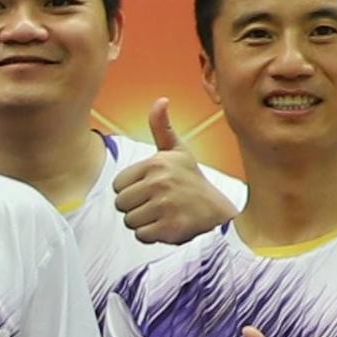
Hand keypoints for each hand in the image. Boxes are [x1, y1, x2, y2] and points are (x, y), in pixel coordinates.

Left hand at [112, 101, 230, 247]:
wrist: (218, 210)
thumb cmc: (191, 181)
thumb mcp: (178, 152)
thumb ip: (162, 128)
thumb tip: (160, 100)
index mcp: (156, 163)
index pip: (118, 186)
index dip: (131, 191)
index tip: (152, 189)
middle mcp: (159, 182)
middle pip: (121, 205)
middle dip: (136, 208)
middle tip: (158, 204)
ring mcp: (164, 206)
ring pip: (129, 221)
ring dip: (144, 222)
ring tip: (164, 214)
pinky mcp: (169, 227)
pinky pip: (141, 236)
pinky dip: (153, 235)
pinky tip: (169, 225)